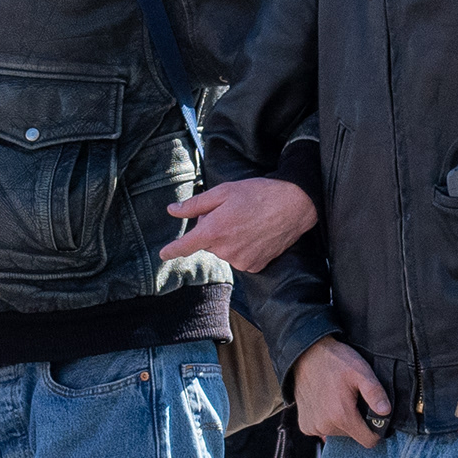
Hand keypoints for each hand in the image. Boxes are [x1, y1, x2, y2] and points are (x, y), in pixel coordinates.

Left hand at [164, 176, 318, 270]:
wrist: (294, 205)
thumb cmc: (258, 194)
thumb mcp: (223, 192)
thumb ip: (195, 205)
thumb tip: (173, 211)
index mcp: (213, 231)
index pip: (185, 246)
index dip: (172, 250)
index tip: (163, 255)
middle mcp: (225, 250)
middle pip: (208, 243)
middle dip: (213, 230)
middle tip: (231, 213)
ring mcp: (241, 260)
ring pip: (224, 251)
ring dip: (229, 239)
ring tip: (247, 222)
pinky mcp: (254, 266)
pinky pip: (240, 258)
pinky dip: (243, 248)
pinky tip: (255, 234)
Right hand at [293, 336, 391, 448]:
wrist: (306, 354)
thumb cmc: (335, 361)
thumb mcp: (361, 371)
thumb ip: (375, 393)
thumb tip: (386, 412)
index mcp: (341, 416)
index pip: (368, 441)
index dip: (376, 430)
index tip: (374, 416)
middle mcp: (325, 426)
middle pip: (354, 435)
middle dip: (357, 421)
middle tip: (353, 400)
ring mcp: (313, 427)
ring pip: (339, 433)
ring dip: (342, 420)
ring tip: (338, 399)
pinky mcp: (305, 426)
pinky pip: (324, 430)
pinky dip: (328, 420)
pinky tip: (326, 403)